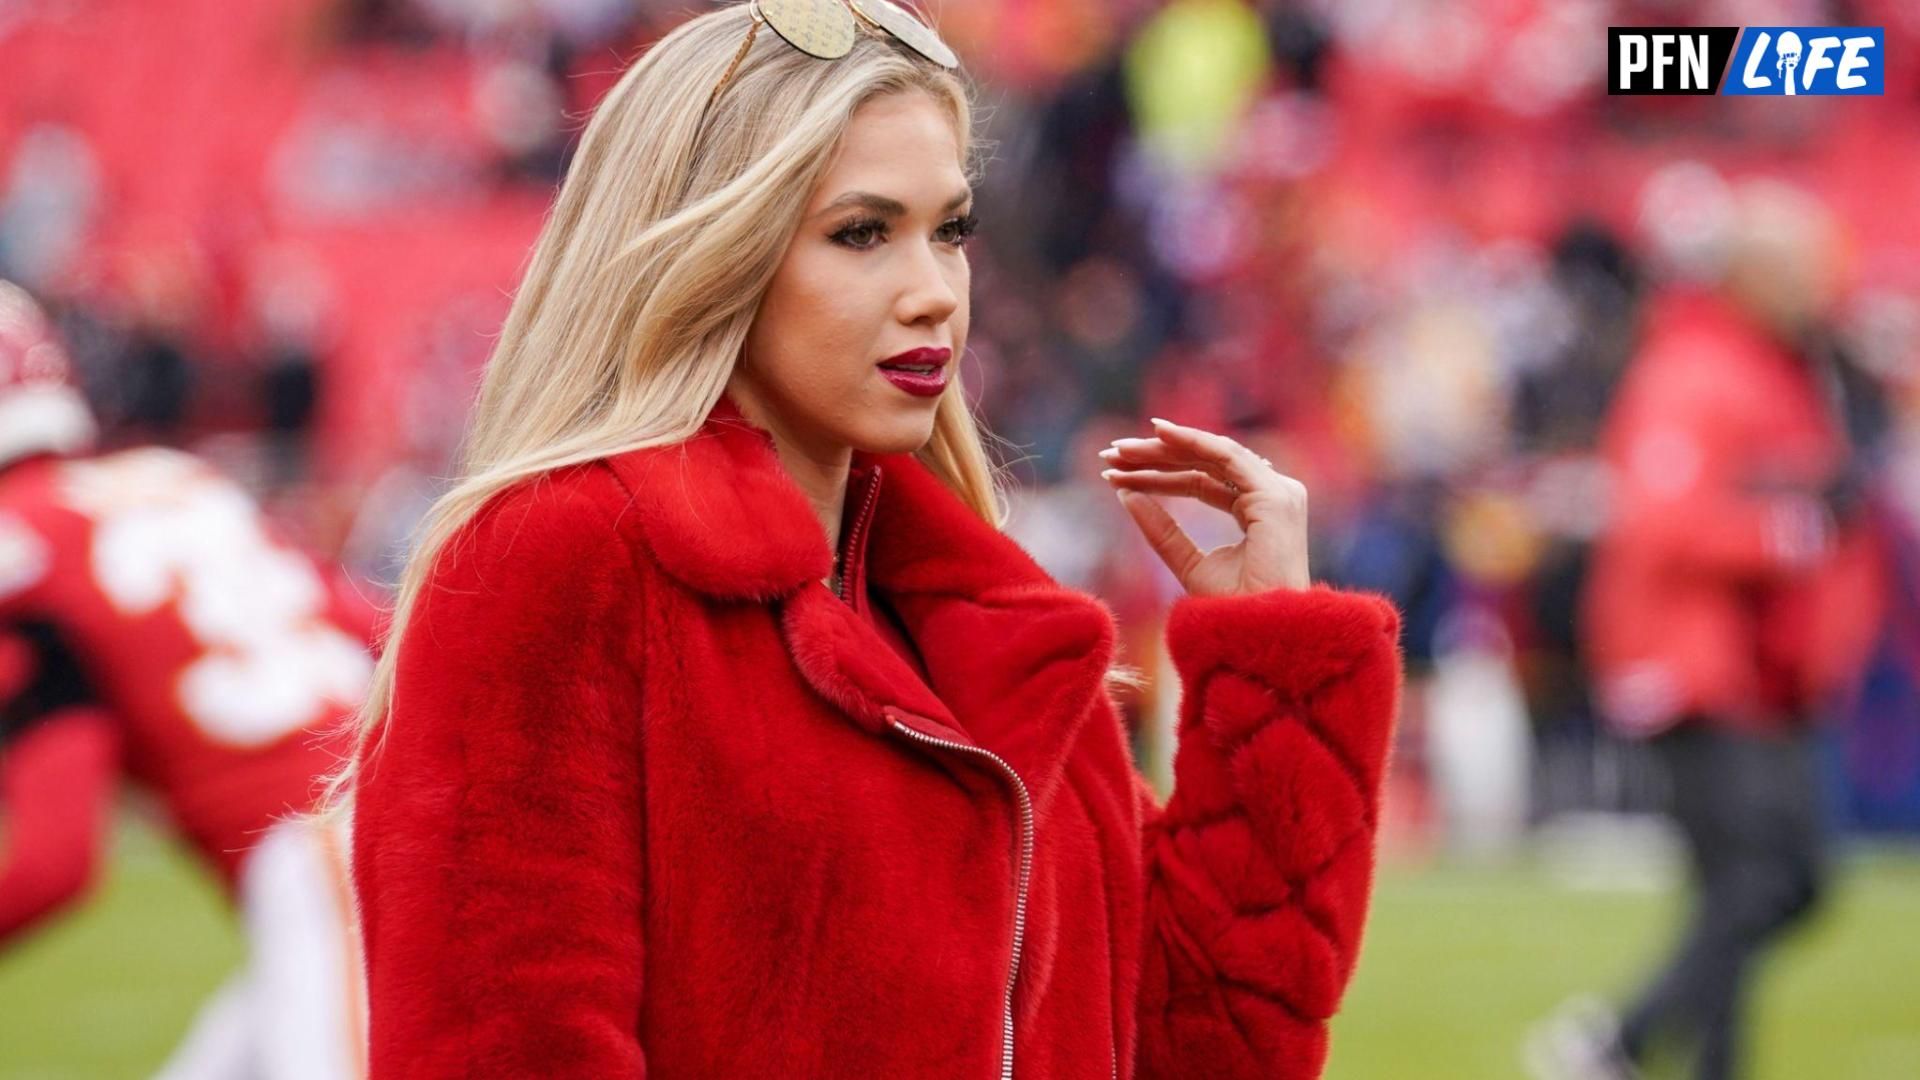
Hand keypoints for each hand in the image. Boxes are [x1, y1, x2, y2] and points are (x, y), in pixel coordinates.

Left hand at [1099, 417, 1309, 596]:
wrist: (1256, 639)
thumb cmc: (1232, 613)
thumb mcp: (1188, 564)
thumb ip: (1161, 530)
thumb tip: (1126, 495)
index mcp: (1258, 511)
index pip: (1202, 481)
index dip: (1158, 475)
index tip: (1115, 474)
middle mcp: (1273, 495)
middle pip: (1205, 464)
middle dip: (1155, 457)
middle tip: (1110, 454)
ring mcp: (1278, 494)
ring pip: (1212, 455)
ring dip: (1164, 448)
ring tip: (1120, 449)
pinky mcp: (1274, 497)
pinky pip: (1226, 457)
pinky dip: (1192, 440)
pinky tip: (1158, 434)